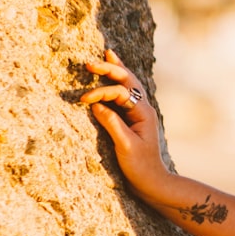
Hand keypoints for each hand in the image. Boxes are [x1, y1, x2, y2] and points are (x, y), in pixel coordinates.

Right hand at [81, 49, 170, 199]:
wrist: (152, 181)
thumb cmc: (140, 166)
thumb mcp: (125, 146)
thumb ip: (112, 124)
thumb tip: (96, 106)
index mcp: (144, 113)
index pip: (121, 94)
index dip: (101, 93)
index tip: (82, 101)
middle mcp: (144, 108)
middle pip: (129, 82)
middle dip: (111, 70)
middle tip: (91, 62)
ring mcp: (140, 112)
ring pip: (129, 85)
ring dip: (117, 71)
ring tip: (107, 54)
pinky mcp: (134, 118)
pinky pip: (126, 94)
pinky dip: (117, 83)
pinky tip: (113, 76)